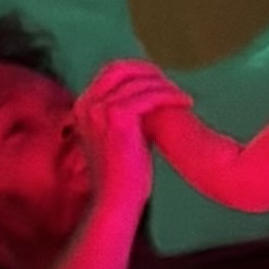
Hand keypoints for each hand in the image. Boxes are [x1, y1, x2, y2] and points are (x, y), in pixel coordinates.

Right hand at [65, 59, 182, 190]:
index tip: (159, 82)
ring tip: (183, 97)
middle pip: (121, 69)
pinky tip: (185, 103)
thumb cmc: (122, 175)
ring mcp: (100, 108)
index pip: (111, 73)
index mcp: (83, 107)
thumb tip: (143, 102)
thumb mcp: (117, 138)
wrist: (117, 199)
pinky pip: (149, 96)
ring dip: (165, 86)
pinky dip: (170, 97)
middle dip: (150, 73)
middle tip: (172, 84)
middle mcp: (87, 104)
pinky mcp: (117, 115)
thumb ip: (124, 116)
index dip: (137, 73)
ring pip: (139, 82)